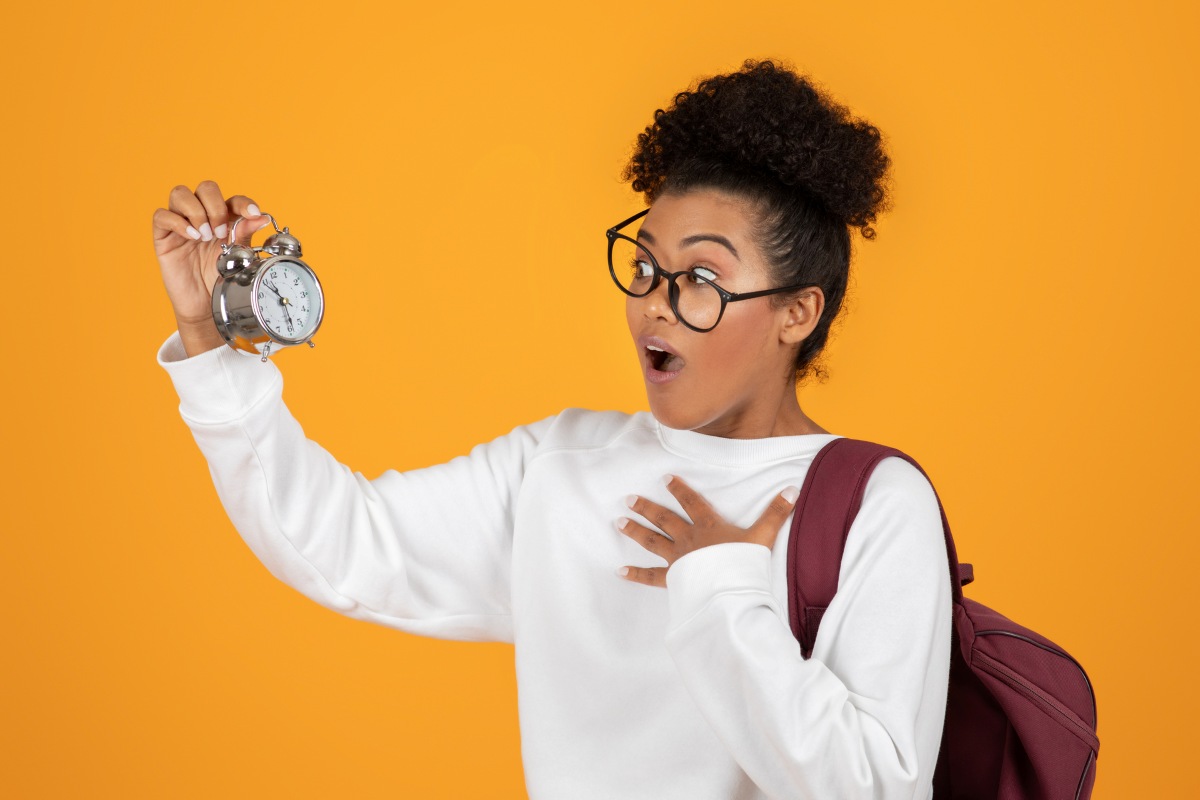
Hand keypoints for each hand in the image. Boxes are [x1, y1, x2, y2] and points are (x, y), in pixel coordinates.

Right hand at [150, 180, 267, 355]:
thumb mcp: (238, 254)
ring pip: (180, 194)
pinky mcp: (163, 237)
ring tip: (205, 236)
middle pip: (205, 188)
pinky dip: (177, 222)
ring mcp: (181, 224)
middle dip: (215, 207)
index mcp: (224, 219)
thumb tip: (262, 217)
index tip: (253, 214)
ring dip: (196, 211)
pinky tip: (191, 237)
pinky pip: (161, 216)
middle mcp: (202, 216)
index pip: (232, 199)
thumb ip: (246, 233)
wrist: (207, 306)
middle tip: (220, 233)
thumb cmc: (222, 278)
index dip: (243, 202)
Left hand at [616, 476, 800, 587]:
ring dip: (635, 531)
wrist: (730, 593)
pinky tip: (620, 572)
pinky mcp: (673, 581)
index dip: (679, 490)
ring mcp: (678, 559)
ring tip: (618, 522)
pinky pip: (651, 577)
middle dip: (647, 508)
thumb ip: (776, 512)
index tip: (665, 478)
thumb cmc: (745, 566)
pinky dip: (636, 574)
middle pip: (664, 519)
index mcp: (708, 527)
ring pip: (652, 541)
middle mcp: (689, 540)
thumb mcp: (763, 536)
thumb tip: (792, 489)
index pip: (692, 503)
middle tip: (628, 499)